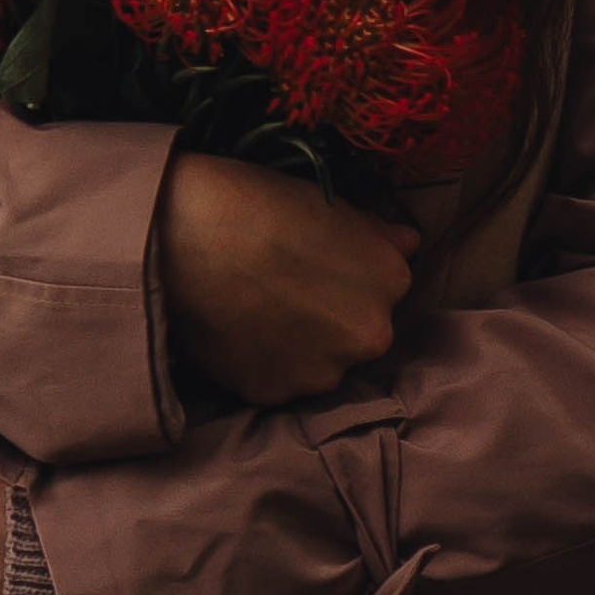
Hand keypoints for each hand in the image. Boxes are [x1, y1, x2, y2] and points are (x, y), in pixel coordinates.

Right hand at [156, 154, 417, 405]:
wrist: (184, 233)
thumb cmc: (257, 201)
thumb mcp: (327, 202)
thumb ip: (375, 232)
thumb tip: (409, 243)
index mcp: (389, 281)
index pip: (384, 288)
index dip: (347, 276)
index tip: (316, 263)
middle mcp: (368, 335)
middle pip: (355, 332)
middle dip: (329, 317)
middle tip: (284, 288)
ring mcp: (321, 372)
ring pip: (318, 364)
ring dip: (298, 346)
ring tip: (256, 308)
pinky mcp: (273, 393)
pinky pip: (275, 381)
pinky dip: (262, 362)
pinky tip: (237, 329)